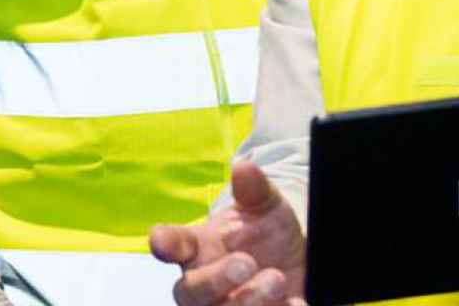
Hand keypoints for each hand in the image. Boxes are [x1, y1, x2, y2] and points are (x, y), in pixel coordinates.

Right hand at [148, 161, 307, 305]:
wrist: (296, 259)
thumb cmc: (266, 230)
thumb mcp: (264, 205)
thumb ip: (253, 189)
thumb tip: (244, 167)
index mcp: (197, 246)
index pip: (171, 243)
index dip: (164, 243)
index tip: (162, 241)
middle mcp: (204, 281)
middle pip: (190, 293)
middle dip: (215, 281)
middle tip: (246, 264)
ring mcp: (226, 305)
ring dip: (246, 302)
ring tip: (276, 280)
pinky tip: (294, 302)